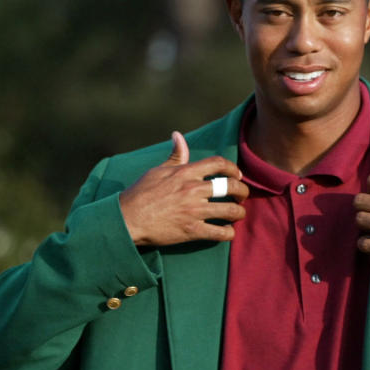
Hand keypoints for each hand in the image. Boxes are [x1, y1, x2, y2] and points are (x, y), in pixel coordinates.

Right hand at [118, 131, 249, 245]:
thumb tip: (178, 135)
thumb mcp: (157, 170)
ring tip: (238, 214)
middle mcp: (193, 190)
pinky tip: (227, 232)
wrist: (126, 219)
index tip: (237, 175)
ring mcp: (194, 211)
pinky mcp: (192, 231)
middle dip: (243, 191)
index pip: (219, 164)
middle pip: (232, 186)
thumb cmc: (140, 194)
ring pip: (231, 211)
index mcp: (185, 173)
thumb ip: (175, 156)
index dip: (234, 168)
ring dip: (239, 213)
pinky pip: (221, 233)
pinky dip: (229, 233)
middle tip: (241, 196)